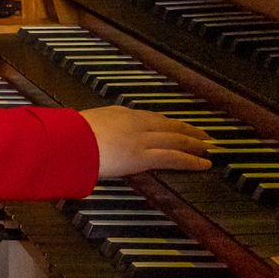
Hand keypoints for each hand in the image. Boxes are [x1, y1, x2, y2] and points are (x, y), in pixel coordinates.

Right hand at [83, 105, 212, 175]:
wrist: (71, 141)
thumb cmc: (70, 136)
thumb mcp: (83, 128)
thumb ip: (94, 133)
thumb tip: (89, 141)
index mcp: (120, 114)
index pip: (149, 118)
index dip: (165, 122)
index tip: (175, 124)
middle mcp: (135, 122)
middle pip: (167, 124)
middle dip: (186, 129)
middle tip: (202, 133)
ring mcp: (142, 138)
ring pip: (175, 139)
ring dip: (194, 143)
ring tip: (208, 146)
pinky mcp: (145, 156)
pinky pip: (173, 157)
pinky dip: (191, 160)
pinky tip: (204, 163)